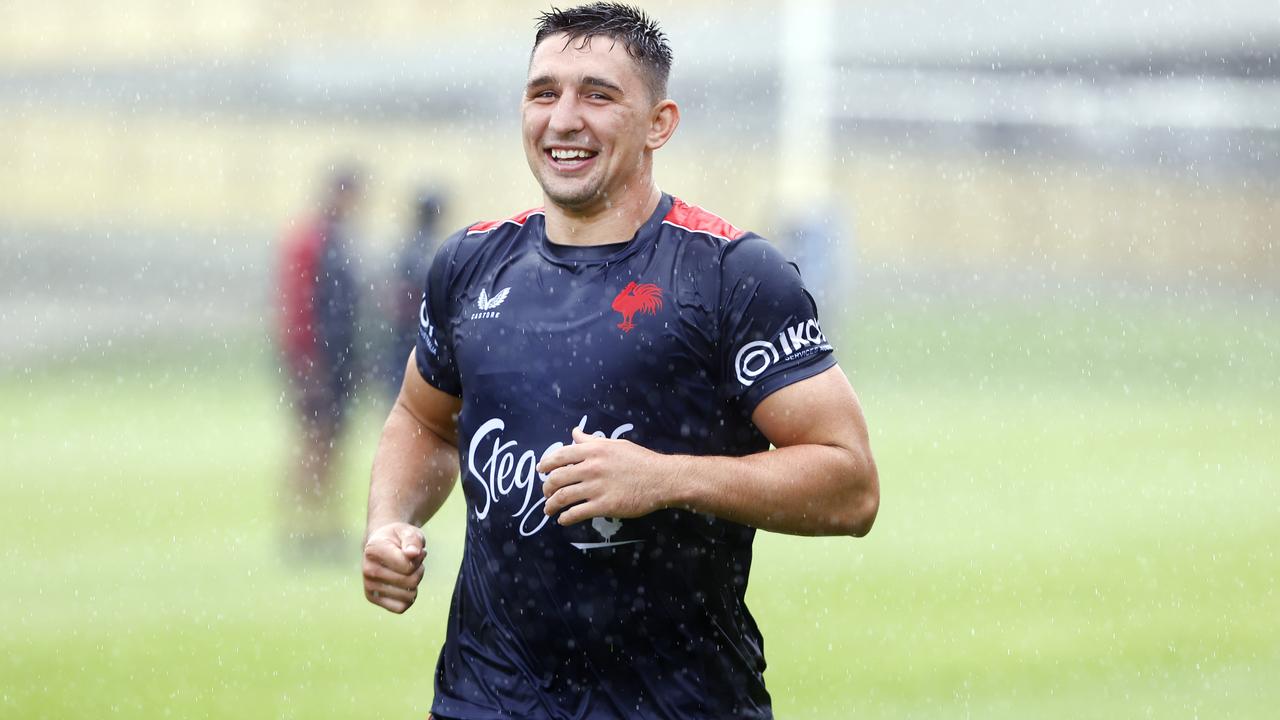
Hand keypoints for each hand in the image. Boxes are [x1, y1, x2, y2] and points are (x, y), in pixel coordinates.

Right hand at [362, 522, 425, 613]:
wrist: (381, 543)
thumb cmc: (398, 538)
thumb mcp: (408, 532)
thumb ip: (412, 540)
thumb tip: (413, 554)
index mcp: (373, 550)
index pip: (408, 566)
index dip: (419, 558)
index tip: (413, 551)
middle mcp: (368, 569)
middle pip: (410, 581)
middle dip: (419, 570)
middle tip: (412, 561)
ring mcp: (369, 585)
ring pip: (408, 596)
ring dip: (415, 583)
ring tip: (407, 571)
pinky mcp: (372, 598)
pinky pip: (401, 607)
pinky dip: (409, 598)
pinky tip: (404, 585)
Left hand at [538, 427, 682, 525]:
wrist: (662, 479)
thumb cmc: (640, 460)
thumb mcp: (615, 445)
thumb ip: (591, 441)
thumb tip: (574, 433)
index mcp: (593, 450)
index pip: (560, 456)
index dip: (546, 464)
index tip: (540, 471)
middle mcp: (591, 467)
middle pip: (557, 478)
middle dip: (546, 488)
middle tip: (546, 493)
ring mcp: (596, 487)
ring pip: (562, 497)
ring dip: (551, 505)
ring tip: (549, 510)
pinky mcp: (604, 506)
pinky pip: (576, 513)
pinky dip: (565, 518)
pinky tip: (563, 520)